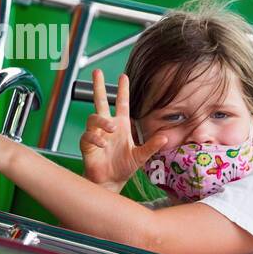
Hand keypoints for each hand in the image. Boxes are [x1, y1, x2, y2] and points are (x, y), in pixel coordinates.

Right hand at [81, 70, 167, 189]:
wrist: (111, 181)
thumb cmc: (124, 167)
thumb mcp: (141, 156)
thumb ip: (152, 146)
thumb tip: (164, 137)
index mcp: (122, 126)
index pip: (121, 104)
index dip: (122, 91)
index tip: (123, 76)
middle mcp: (108, 127)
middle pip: (100, 102)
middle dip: (98, 87)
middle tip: (97, 72)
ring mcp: (96, 134)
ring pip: (94, 118)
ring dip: (102, 121)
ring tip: (111, 128)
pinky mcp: (87, 145)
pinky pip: (88, 136)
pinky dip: (96, 138)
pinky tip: (102, 144)